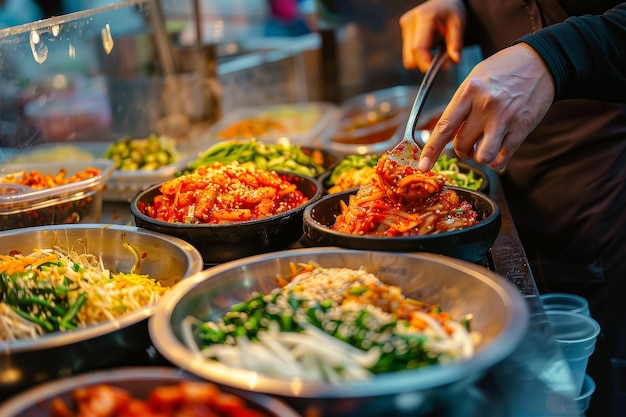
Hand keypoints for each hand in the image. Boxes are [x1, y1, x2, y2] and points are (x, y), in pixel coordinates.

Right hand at [400, 0, 466, 71]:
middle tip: (441, 59)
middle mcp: (409, 22)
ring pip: (408, 58)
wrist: (443, 2)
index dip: (426, 63)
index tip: (438, 69)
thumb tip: (454, 60)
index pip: (418, 48)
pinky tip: (429, 46)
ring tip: (435, 49)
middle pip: (410, 58)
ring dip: (422, 60)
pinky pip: (409, 54)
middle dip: (425, 63)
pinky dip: (419, 56)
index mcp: (423, 17)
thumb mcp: (459, 24)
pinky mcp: (403, 33)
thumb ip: (456, 43)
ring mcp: (404, 28)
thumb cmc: (451, 12)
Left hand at [418, 43, 555, 171]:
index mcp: (469, 91)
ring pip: (481, 156)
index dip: (431, 150)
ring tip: (482, 147)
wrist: (542, 61)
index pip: (444, 127)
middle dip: (461, 149)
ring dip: (478, 157)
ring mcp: (505, 119)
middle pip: (461, 145)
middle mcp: (485, 106)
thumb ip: (461, 105)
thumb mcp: (475, 77)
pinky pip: (502, 158)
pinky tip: (496, 152)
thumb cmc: (505, 69)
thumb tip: (449, 134)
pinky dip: (496, 161)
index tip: (423, 165)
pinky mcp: (522, 129)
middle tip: (467, 142)